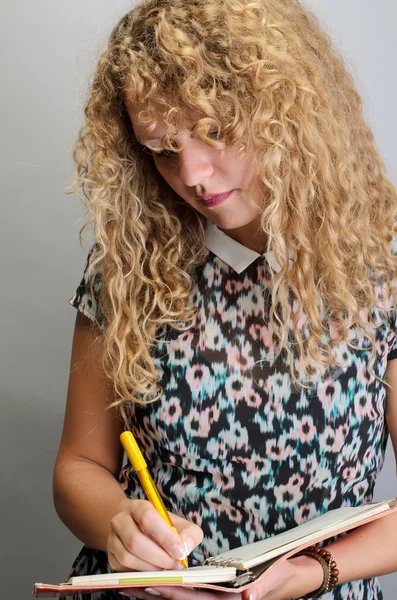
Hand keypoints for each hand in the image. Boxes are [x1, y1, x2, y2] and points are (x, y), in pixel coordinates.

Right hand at [107, 499, 203, 571]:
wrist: (136, 527)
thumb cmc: (161, 527)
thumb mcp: (178, 524)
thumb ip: (189, 533)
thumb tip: (185, 547)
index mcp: (138, 507)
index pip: (147, 518)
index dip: (164, 536)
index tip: (179, 551)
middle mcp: (120, 520)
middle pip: (134, 541)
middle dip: (158, 557)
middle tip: (175, 564)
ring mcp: (113, 539)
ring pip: (127, 557)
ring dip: (150, 567)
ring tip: (165, 568)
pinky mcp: (111, 557)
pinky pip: (123, 570)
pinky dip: (141, 574)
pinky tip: (154, 572)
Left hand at [117, 555, 322, 599]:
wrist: (285, 580)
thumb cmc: (279, 575)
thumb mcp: (273, 578)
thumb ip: (262, 587)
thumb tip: (248, 599)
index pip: (194, 599)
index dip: (172, 593)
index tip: (151, 584)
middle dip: (154, 593)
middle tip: (128, 584)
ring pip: (177, 599)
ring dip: (154, 593)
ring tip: (129, 583)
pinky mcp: (207, 596)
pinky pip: (183, 595)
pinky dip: (164, 590)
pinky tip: (148, 583)